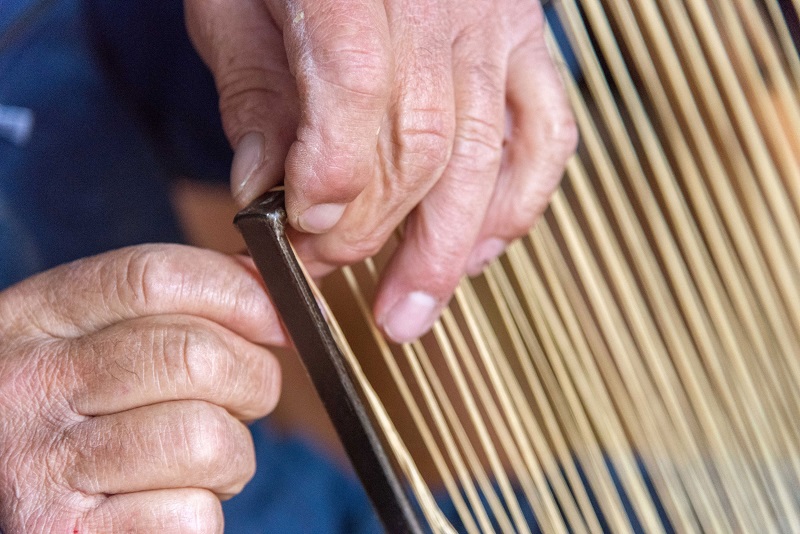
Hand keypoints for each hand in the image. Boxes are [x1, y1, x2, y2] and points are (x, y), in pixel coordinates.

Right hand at [0, 245, 286, 531]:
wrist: (1, 489)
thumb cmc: (68, 413)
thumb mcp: (88, 340)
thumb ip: (169, 307)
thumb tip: (273, 286)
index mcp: (36, 319)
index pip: (154, 277)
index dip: (239, 293)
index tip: (278, 319)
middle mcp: (32, 385)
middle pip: (196, 356)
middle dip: (253, 379)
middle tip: (243, 400)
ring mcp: (43, 465)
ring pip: (207, 440)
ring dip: (231, 456)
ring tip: (198, 460)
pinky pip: (191, 515)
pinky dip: (200, 513)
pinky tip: (164, 503)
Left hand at [185, 0, 576, 342]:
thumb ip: (254, 92)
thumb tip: (261, 190)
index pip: (357, 94)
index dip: (333, 178)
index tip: (299, 230)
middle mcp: (440, 4)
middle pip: (423, 143)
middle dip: (374, 228)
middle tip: (328, 270)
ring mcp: (495, 23)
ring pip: (487, 155)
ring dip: (447, 248)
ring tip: (409, 312)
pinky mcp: (527, 40)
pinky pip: (548, 131)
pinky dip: (519, 201)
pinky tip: (482, 251)